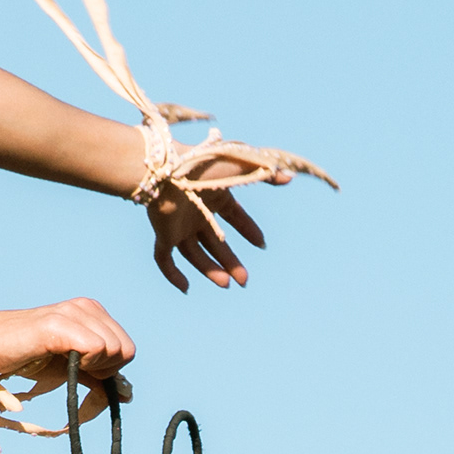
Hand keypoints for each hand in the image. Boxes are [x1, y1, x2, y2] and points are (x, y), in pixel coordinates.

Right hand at [0, 297, 132, 385]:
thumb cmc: (26, 354)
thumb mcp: (69, 367)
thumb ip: (96, 377)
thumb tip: (126, 396)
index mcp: (90, 311)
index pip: (127, 347)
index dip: (110, 367)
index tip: (83, 368)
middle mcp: (84, 306)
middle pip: (126, 349)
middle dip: (106, 369)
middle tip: (75, 368)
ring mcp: (71, 312)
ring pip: (114, 348)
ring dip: (93, 367)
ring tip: (64, 362)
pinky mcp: (57, 324)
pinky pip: (95, 347)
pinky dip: (84, 362)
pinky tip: (61, 358)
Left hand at [147, 168, 269, 290]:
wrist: (165, 168)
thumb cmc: (203, 165)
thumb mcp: (240, 167)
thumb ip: (266, 173)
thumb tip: (290, 176)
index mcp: (212, 194)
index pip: (233, 216)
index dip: (247, 229)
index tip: (261, 244)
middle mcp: (195, 210)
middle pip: (215, 242)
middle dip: (230, 262)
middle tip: (245, 281)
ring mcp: (177, 223)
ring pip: (194, 253)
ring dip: (210, 270)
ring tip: (228, 284)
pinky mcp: (162, 232)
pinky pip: (164, 258)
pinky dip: (172, 274)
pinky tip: (185, 288)